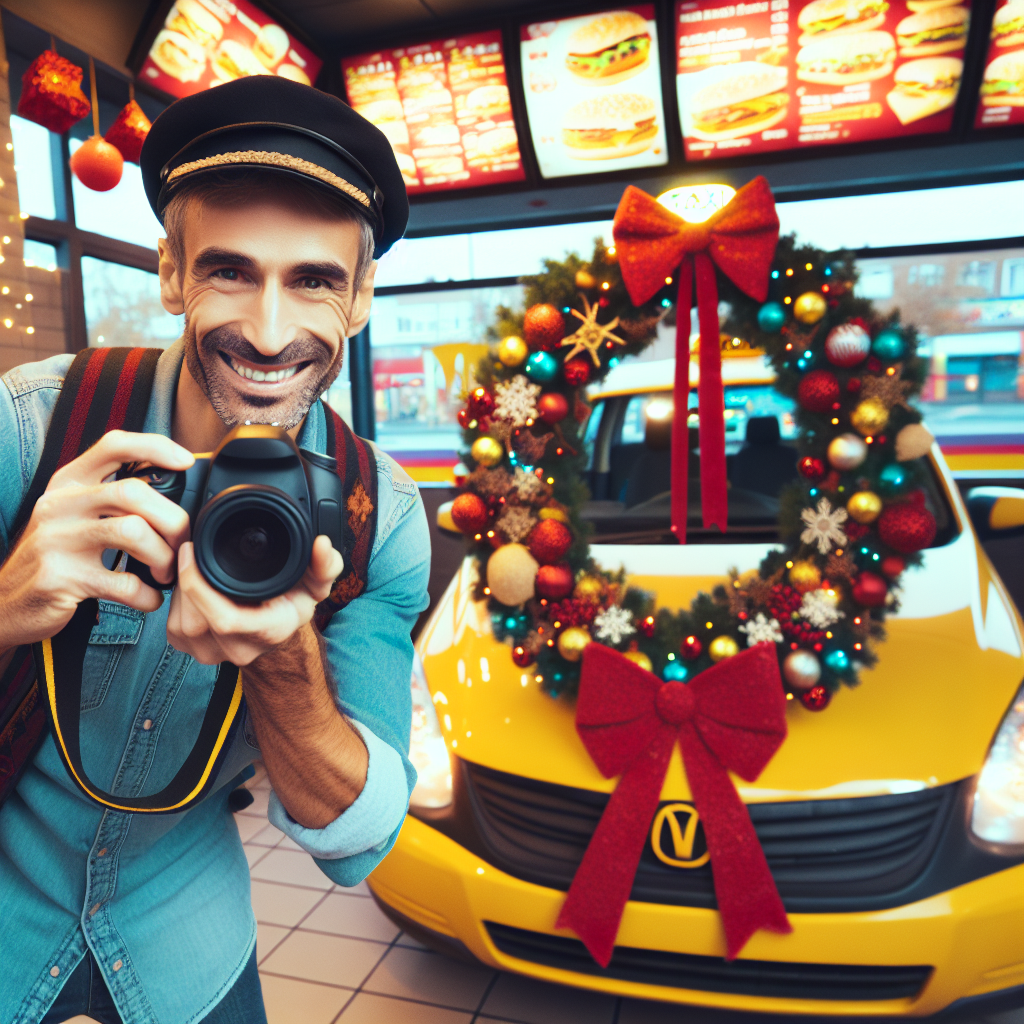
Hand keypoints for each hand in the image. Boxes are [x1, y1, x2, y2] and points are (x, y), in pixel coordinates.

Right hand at [0, 431, 192, 650]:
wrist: (7, 602)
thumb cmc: (56, 555)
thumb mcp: (73, 514)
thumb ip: (111, 497)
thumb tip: (171, 489)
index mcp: (68, 483)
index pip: (113, 445)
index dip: (155, 447)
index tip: (185, 461)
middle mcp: (60, 505)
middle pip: (133, 493)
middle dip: (172, 519)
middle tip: (180, 543)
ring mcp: (57, 540)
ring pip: (132, 532)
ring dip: (163, 556)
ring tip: (165, 572)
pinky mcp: (61, 578)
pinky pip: (123, 583)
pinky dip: (147, 595)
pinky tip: (149, 598)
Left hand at [166, 535, 342, 665]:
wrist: (277, 629)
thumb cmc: (293, 603)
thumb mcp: (316, 583)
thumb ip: (325, 565)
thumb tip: (322, 545)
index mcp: (269, 631)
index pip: (225, 620)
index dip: (199, 585)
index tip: (192, 550)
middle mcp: (241, 650)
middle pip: (196, 620)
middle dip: (186, 581)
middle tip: (188, 548)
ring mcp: (214, 655)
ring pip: (182, 624)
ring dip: (180, 592)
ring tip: (190, 566)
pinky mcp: (192, 652)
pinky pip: (175, 628)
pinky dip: (177, 603)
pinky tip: (190, 588)